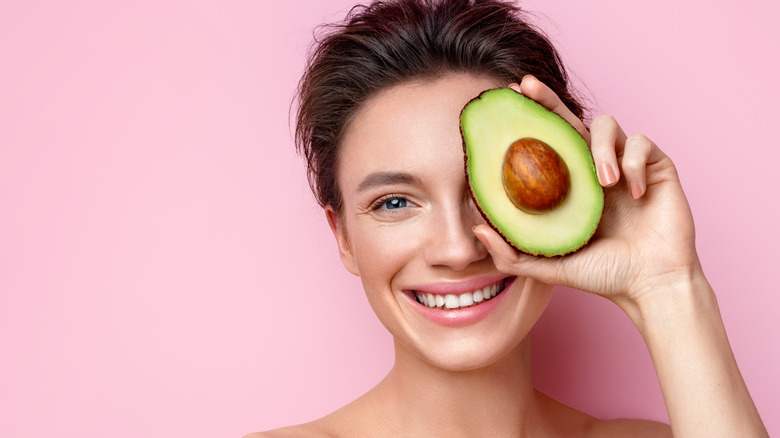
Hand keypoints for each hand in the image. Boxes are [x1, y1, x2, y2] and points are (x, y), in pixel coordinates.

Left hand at [473, 75, 700, 310]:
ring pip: (607, 125)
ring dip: (600, 147)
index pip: (546, 143)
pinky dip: (633, 162)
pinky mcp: (655, 166)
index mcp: (570, 185)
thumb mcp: (548, 267)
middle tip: (526, 87)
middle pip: (569, 120)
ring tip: (603, 182)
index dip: (528, 119)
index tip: (506, 100)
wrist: (650, 285)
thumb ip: (512, 253)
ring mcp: (625, 165)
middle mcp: (595, 169)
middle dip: (547, 100)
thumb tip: (476, 228)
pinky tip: (633, 193)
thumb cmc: (602, 275)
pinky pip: (642, 143)